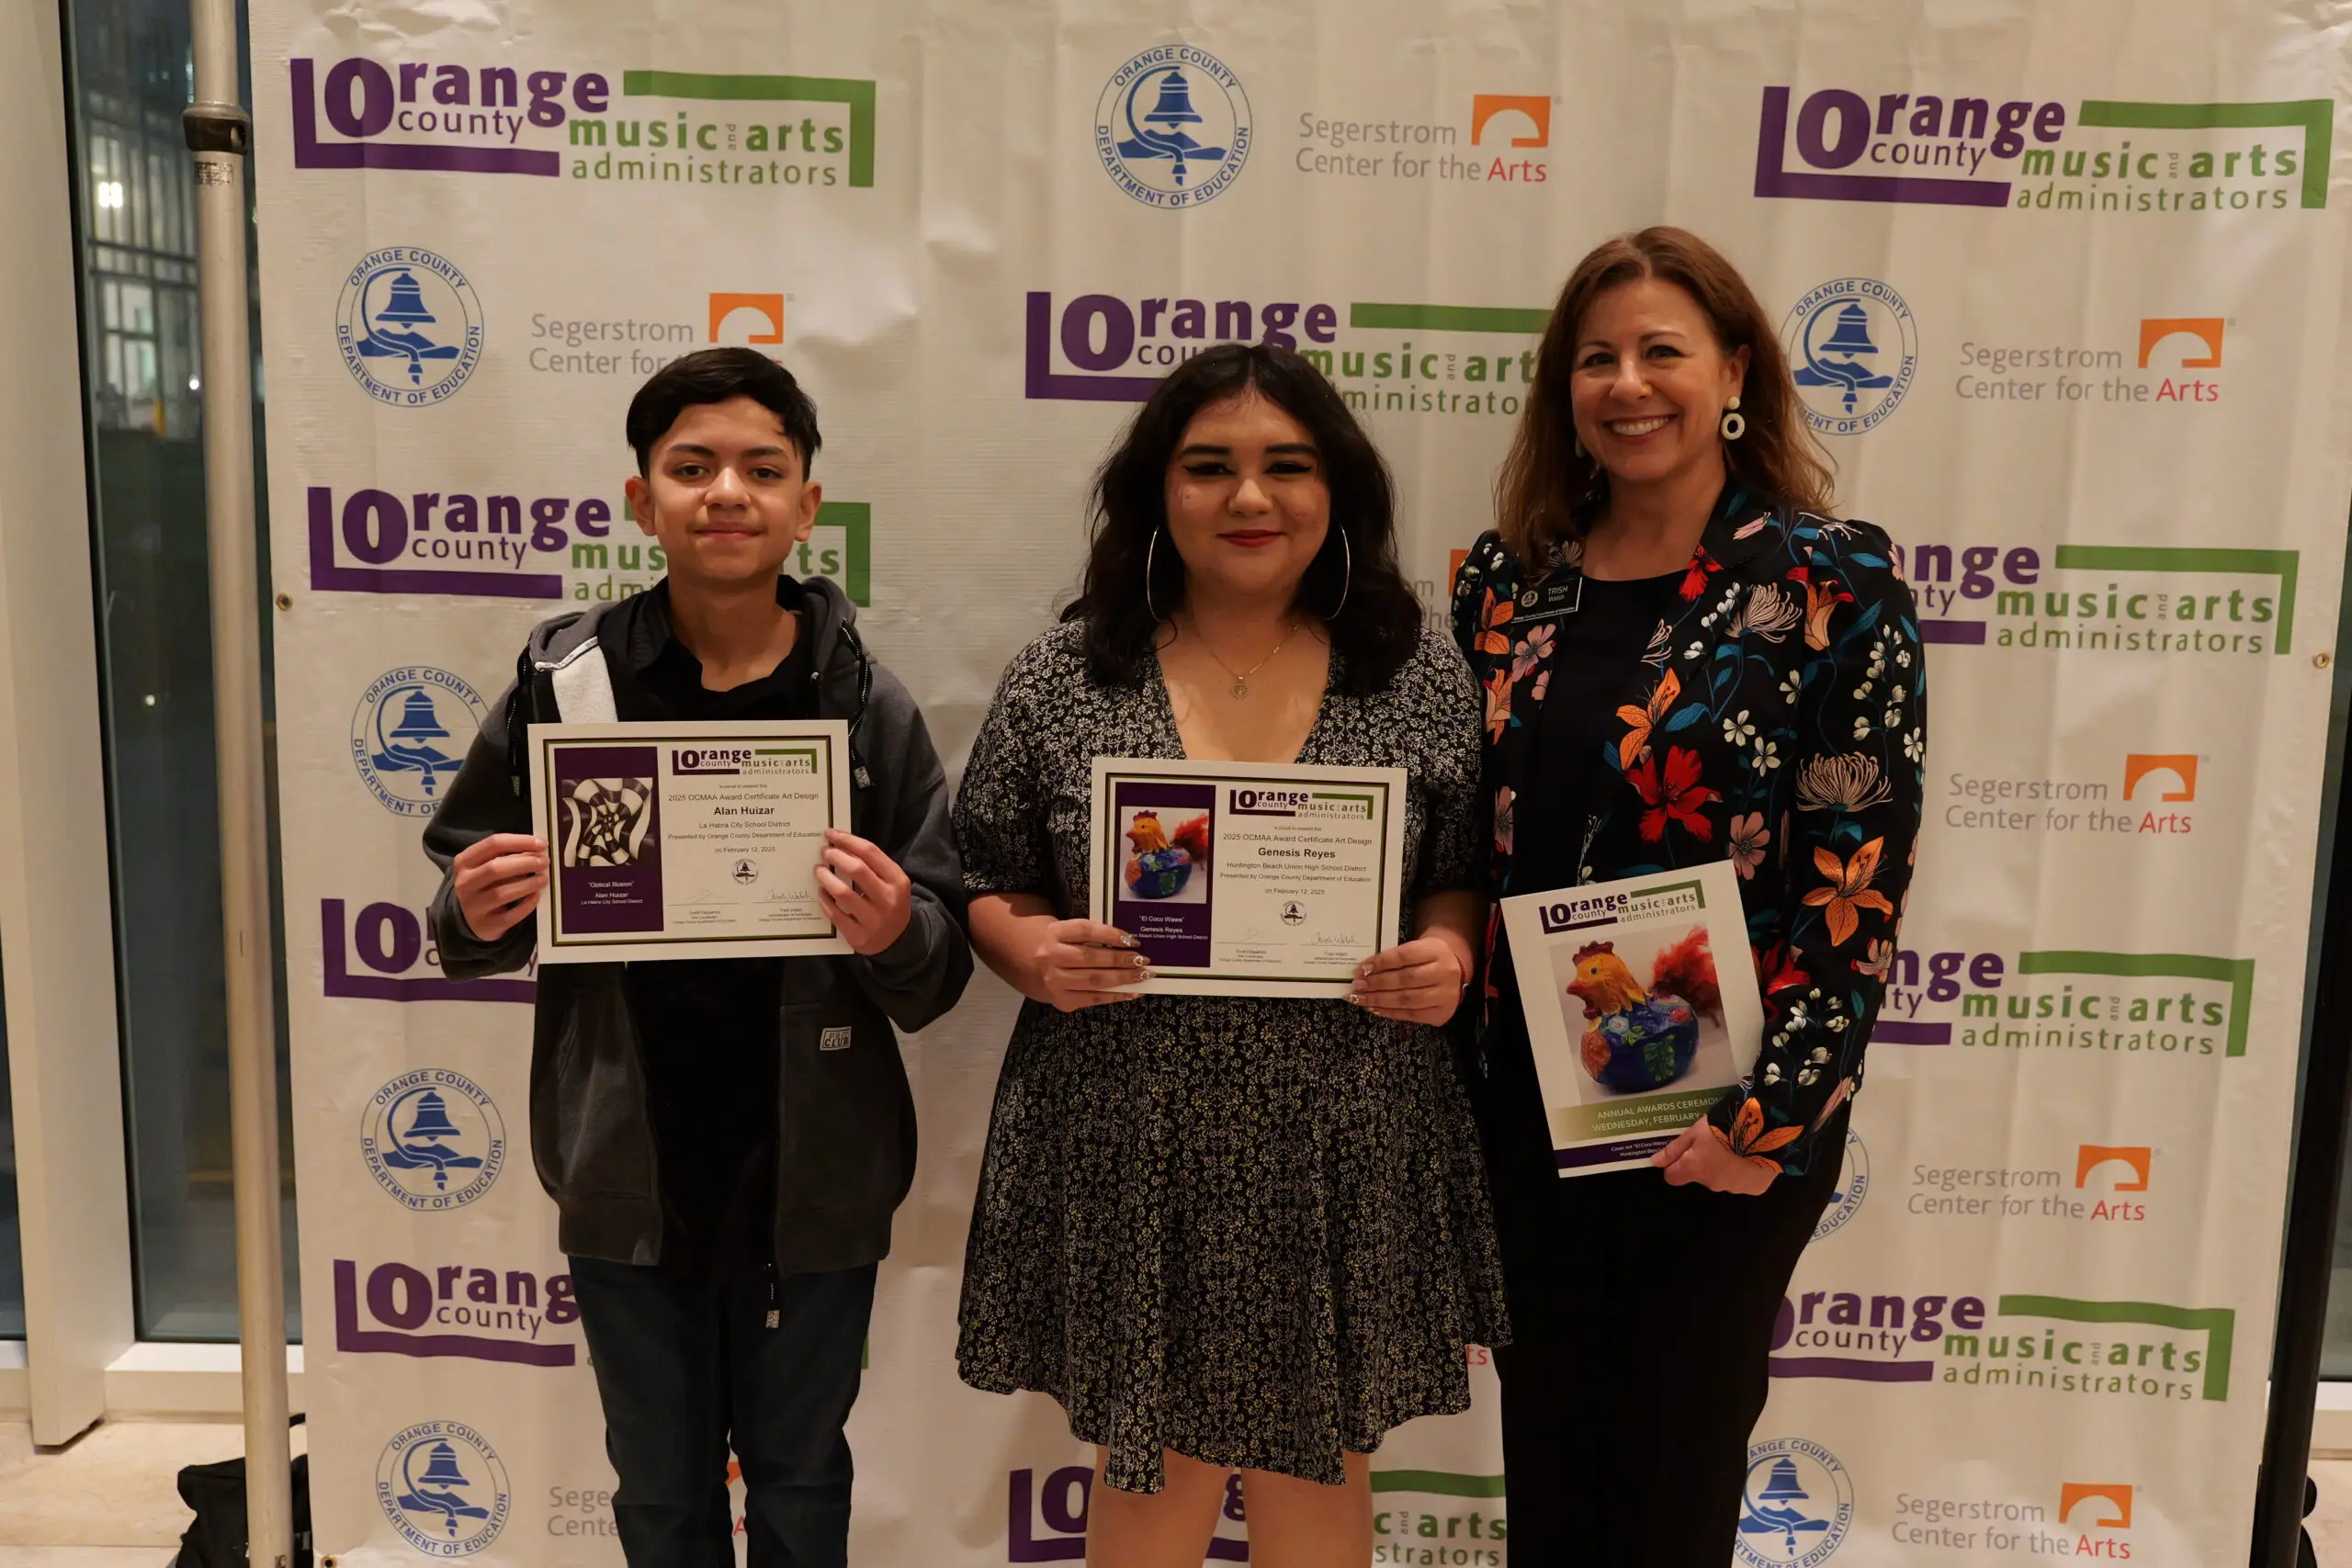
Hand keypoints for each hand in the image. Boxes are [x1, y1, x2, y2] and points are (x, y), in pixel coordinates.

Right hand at [452, 833, 548, 941]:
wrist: (470, 918)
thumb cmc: (485, 884)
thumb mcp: (487, 866)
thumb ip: (507, 856)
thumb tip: (538, 850)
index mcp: (464, 862)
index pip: (493, 844)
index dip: (520, 841)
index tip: (543, 844)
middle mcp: (464, 883)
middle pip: (495, 868)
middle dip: (525, 863)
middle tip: (544, 862)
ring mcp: (473, 906)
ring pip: (502, 893)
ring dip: (528, 884)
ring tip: (543, 879)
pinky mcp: (485, 925)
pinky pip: (510, 915)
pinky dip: (526, 905)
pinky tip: (536, 896)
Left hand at [815, 829, 914, 955]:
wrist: (899, 940)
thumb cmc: (889, 902)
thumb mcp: (891, 882)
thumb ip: (872, 866)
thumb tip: (840, 845)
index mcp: (897, 880)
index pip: (871, 852)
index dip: (847, 840)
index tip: (831, 834)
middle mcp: (888, 899)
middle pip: (857, 869)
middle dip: (836, 857)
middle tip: (824, 852)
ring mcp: (874, 920)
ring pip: (843, 893)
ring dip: (826, 878)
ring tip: (818, 871)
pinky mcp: (860, 937)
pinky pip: (836, 915)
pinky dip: (825, 901)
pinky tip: (821, 893)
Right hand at [1029, 919, 1148, 1011]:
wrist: (1030, 966)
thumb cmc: (1058, 945)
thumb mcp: (1067, 932)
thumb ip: (1090, 934)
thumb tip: (1127, 942)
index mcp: (1054, 933)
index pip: (1085, 931)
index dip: (1110, 934)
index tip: (1132, 939)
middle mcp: (1051, 957)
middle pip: (1091, 958)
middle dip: (1121, 959)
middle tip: (1143, 959)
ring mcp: (1055, 981)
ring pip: (1094, 980)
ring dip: (1122, 978)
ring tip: (1143, 975)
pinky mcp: (1061, 1000)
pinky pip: (1092, 999)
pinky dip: (1115, 996)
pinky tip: (1132, 992)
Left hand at [1350, 937, 1467, 1024]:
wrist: (1455, 971)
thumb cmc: (1428, 958)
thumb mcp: (1417, 948)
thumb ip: (1395, 958)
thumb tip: (1365, 971)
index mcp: (1436, 951)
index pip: (1404, 956)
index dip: (1381, 963)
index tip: (1361, 969)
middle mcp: (1444, 973)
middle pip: (1405, 979)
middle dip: (1377, 983)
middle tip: (1357, 986)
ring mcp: (1445, 996)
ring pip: (1406, 999)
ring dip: (1379, 1000)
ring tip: (1359, 998)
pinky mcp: (1441, 1013)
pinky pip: (1410, 1015)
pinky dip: (1389, 1012)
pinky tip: (1374, 1008)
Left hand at [1652, 1115, 1779, 1194]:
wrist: (1765, 1129)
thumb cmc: (1725, 1126)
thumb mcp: (1696, 1131)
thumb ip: (1675, 1149)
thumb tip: (1654, 1163)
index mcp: (1695, 1169)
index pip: (1673, 1177)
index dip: (1675, 1166)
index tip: (1684, 1154)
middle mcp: (1712, 1184)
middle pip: (1701, 1176)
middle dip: (1705, 1164)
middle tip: (1717, 1143)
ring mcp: (1735, 1189)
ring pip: (1724, 1179)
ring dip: (1727, 1168)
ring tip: (1738, 1148)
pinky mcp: (1755, 1189)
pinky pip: (1745, 1181)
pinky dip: (1746, 1171)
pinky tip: (1752, 1156)